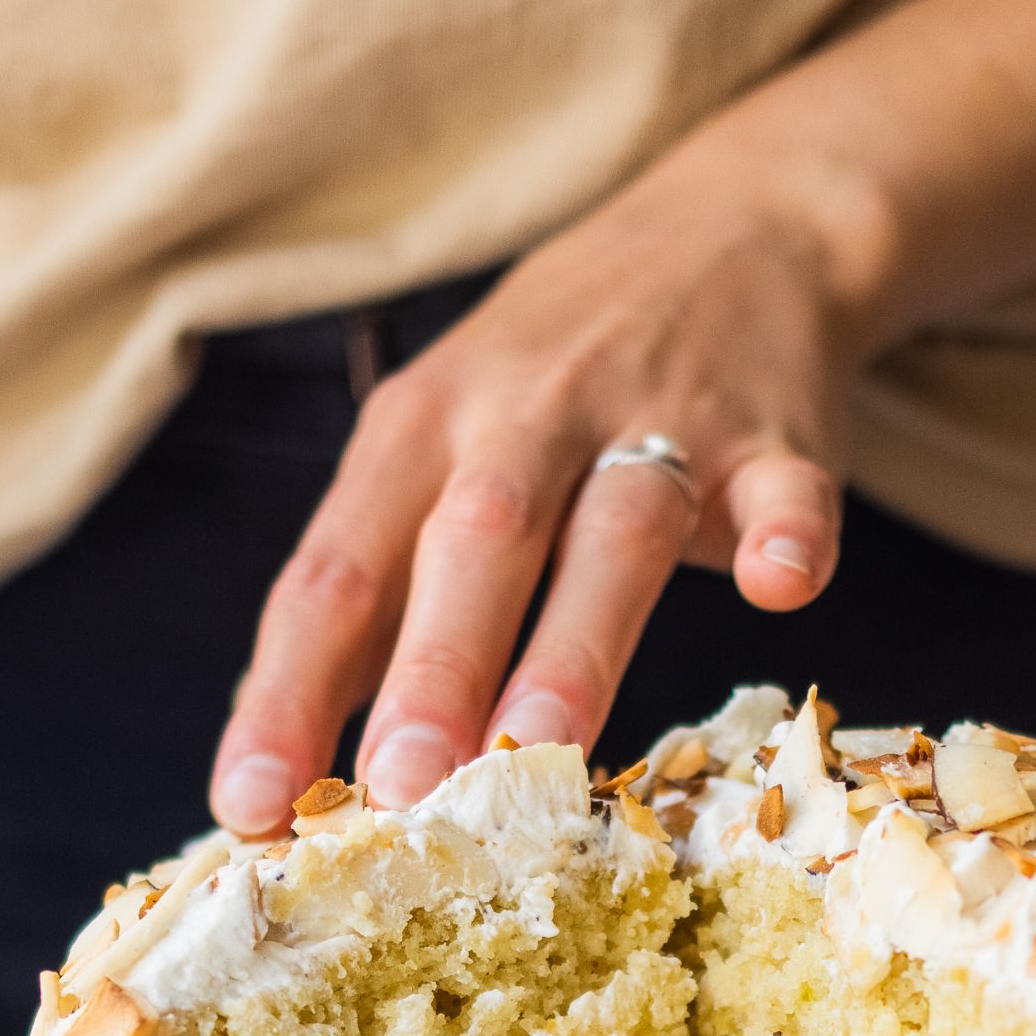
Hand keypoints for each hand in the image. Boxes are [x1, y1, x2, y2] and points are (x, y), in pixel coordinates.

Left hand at [207, 168, 854, 831]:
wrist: (730, 229)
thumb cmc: (551, 384)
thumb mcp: (435, 452)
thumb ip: (380, 595)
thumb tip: (285, 762)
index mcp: (419, 433)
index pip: (335, 572)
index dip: (287, 690)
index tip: (250, 806)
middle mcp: (524, 418)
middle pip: (470, 546)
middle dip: (430, 671)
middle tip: (397, 787)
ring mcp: (656, 422)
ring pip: (612, 532)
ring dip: (576, 643)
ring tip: (544, 748)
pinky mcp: (773, 438)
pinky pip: (783, 489)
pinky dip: (785, 534)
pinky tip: (780, 587)